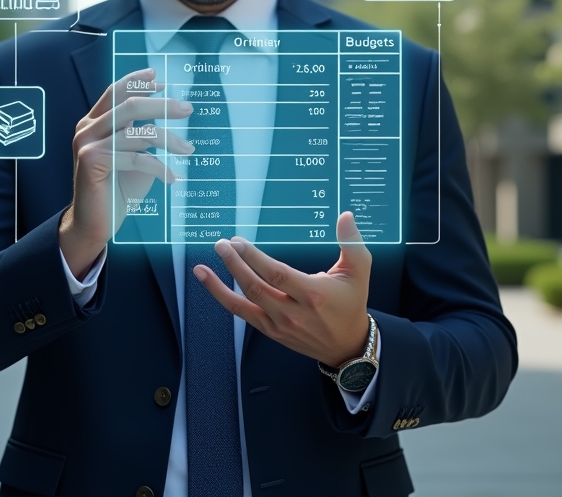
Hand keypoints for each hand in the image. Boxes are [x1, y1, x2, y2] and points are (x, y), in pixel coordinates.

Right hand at [59, 69, 193, 278]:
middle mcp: (87, 128)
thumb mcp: (134, 155)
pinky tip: (171, 177)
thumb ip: (143, 133)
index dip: (137, 82)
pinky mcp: (92, 161)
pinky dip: (158, 167)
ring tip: (188, 149)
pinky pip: (135, 158)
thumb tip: (169, 110)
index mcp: (94, 121)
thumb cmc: (118, 189)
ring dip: (168, 140)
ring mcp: (86, 143)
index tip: (161, 80)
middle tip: (187, 109)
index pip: (115, 92)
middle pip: (129, 105)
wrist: (95, 223)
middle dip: (161, 105)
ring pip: (136, 132)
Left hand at [192, 210, 371, 366]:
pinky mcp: (271, 331)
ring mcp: (279, 324)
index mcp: (312, 294)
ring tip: (202, 267)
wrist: (347, 345)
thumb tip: (345, 216)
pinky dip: (224, 299)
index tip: (238, 241)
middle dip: (235, 265)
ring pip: (244, 304)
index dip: (254, 258)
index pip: (277, 274)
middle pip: (256, 287)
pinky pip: (243, 314)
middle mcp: (293, 312)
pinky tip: (210, 284)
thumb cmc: (351, 303)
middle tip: (221, 245)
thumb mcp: (359, 271)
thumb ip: (351, 242)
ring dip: (220, 285)